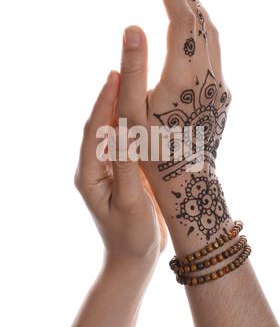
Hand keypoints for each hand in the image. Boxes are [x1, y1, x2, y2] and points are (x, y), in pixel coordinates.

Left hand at [75, 71, 165, 266]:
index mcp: (89, 175)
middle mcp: (94, 168)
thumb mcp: (130, 203)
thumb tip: (126, 128)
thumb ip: (126, 166)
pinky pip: (125, 143)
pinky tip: (143, 110)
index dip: (104, 101)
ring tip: (132, 78)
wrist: (133, 261)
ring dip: (120, 106)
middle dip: (110, 96)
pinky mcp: (122, 173)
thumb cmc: (131, 237)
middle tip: (124, 66)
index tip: (115, 74)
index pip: (94, 131)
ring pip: (112, 132)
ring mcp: (108, 170)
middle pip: (100, 125)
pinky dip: (132, 124)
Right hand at [117, 0, 232, 254]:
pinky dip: (204, 33)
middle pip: (204, 21)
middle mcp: (208, 77)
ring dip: (200, 10)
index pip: (183, 20)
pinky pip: (216, 54)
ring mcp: (219, 87)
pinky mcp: (221, 96)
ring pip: (214, 37)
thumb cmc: (152, 153)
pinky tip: (194, 32)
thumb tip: (133, 26)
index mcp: (184, 77)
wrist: (187, 183)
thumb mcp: (133, 112)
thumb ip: (133, 68)